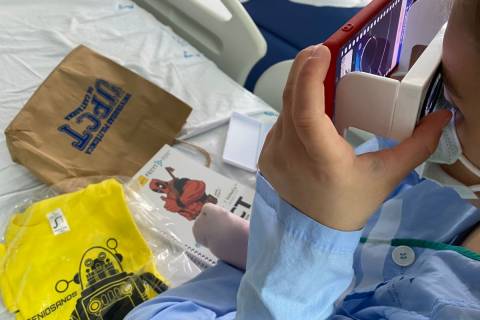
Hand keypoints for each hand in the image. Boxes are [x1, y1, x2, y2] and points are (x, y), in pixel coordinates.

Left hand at [259, 45, 451, 230]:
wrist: (313, 231)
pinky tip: (309, 113)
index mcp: (322, 160)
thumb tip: (439, 118)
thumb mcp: (387, 175)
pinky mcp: (266, 156)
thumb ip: (416, 146)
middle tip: (322, 52)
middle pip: (291, 100)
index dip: (310, 78)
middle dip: (304, 70)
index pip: (307, 112)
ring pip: (285, 110)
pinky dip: (294, 111)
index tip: (322, 52)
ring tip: (321, 83)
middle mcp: (291, 155)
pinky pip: (280, 123)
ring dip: (302, 91)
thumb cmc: (351, 202)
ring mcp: (274, 155)